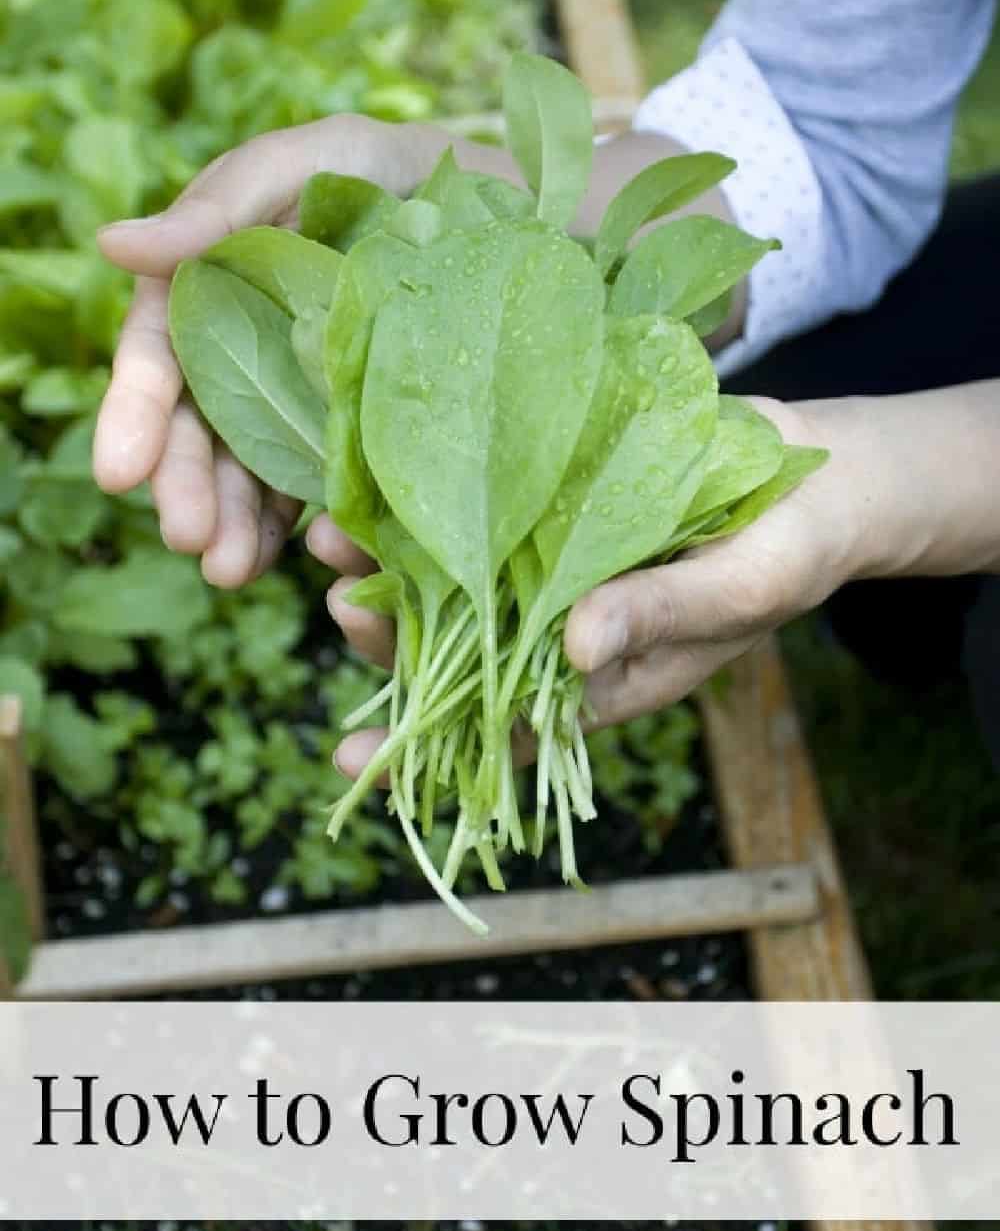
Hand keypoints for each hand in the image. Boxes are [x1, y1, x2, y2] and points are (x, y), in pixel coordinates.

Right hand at [93, 115, 512, 585]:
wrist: (488, 207)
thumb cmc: (380, 171)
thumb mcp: (306, 163)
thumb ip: (220, 204)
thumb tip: (112, 245)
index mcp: (212, 297)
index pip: (162, 362)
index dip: (137, 415)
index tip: (118, 471)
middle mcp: (248, 359)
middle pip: (202, 435)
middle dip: (188, 489)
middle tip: (189, 537)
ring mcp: (302, 403)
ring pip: (254, 475)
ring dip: (234, 526)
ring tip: (230, 570)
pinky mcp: (355, 436)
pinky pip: (324, 490)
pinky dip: (308, 527)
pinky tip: (303, 558)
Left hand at [310, 396, 866, 777]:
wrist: (810, 475)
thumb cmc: (789, 554)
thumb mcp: (736, 589)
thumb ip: (659, 615)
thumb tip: (572, 647)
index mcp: (596, 677)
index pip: (500, 728)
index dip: (425, 747)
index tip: (350, 757)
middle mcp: (556, 625)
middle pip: (454, 647)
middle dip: (388, 632)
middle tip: (337, 603)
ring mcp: (547, 562)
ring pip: (451, 574)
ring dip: (389, 560)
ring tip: (330, 535)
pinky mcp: (549, 499)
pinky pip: (480, 505)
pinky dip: (431, 496)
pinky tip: (379, 472)